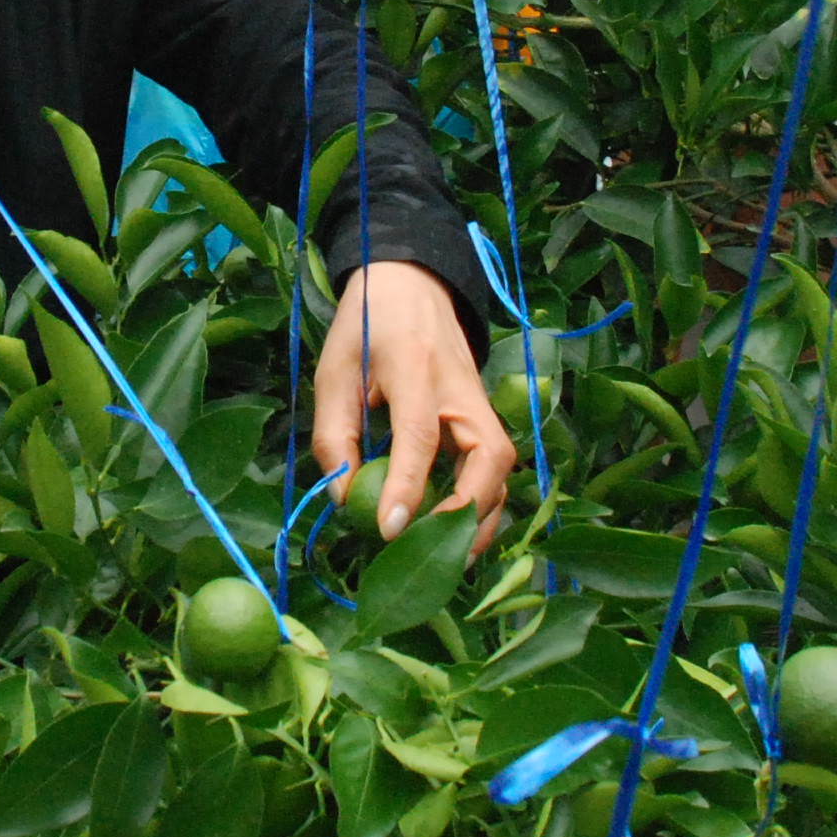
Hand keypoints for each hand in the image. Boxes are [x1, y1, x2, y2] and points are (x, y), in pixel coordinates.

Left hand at [310, 260, 517, 556]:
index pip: (420, 435)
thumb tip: (345, 498)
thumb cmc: (364, 326)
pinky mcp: (483, 413)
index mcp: (414, 367)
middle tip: (432, 548)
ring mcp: (479, 400)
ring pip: (502, 466)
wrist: (410, 282)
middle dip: (468, 510)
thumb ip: (335, 435)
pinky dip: (481, 501)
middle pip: (490, 455)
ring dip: (483, 514)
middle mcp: (459, 387)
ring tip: (450, 554)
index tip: (389, 529)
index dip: (408, 486)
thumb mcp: (334, 372)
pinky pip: (494, 464)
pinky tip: (456, 529)